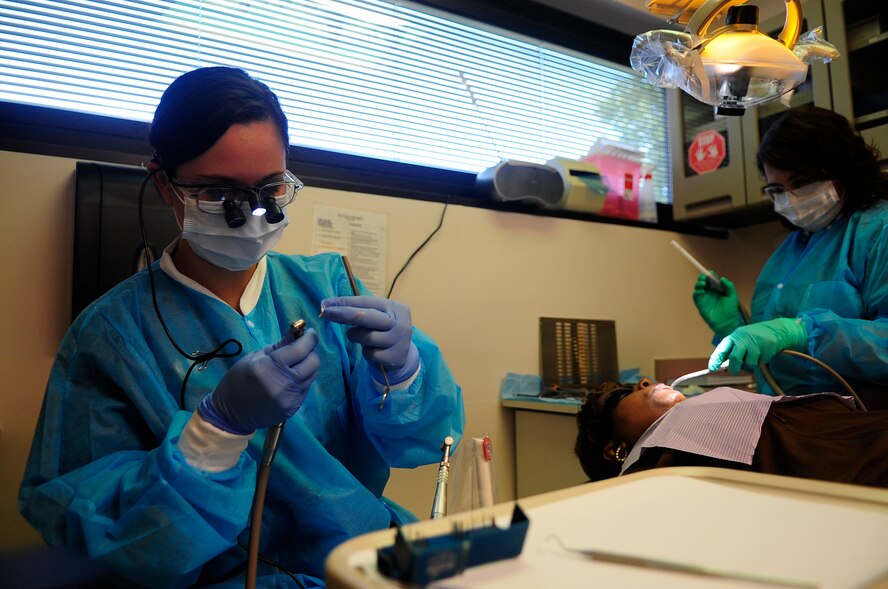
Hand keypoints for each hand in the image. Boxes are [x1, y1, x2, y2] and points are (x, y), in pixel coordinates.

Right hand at [198, 329, 319, 434]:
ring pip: (312, 375)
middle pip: (313, 363)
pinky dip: (302, 380)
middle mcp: (283, 384)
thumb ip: (280, 345)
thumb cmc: (238, 380)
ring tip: (296, 363)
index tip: (310, 333)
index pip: (300, 349)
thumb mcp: (255, 357)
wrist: (230, 413)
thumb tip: (297, 331)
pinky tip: (290, 379)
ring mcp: (290, 398)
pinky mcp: (293, 408)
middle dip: (312, 351)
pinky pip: (305, 388)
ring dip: (308, 365)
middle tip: (304, 347)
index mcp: (269, 367)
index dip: (310, 338)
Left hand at [321, 295, 419, 384]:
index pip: (366, 301)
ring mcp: (400, 341)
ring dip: (357, 337)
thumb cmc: (383, 332)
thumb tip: (328, 305)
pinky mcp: (396, 357)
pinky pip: (372, 354)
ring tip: (357, 337)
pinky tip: (371, 351)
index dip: (345, 302)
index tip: (325, 303)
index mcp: (394, 307)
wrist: (401, 356)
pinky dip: (367, 353)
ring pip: (369, 337)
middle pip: (368, 316)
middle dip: (344, 314)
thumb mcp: (375, 318)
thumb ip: (359, 311)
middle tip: (325, 313)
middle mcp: (400, 322)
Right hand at [692, 273, 742, 339]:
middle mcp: (709, 292)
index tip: (710, 273)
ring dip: (699, 284)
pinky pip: (696, 296)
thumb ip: (729, 286)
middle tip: (705, 277)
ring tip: (703, 283)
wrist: (726, 323)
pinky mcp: (700, 304)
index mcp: (717, 289)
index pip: (711, 279)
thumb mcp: (732, 296)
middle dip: (702, 277)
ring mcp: (704, 298)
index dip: (710, 275)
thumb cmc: (730, 310)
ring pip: (698, 287)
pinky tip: (702, 291)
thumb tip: (722, 278)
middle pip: (703, 281)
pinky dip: (697, 292)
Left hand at [709, 318, 807, 373]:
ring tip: (757, 354)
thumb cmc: (756, 337)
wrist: (778, 329)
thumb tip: (723, 366)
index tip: (712, 368)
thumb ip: (733, 350)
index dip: (716, 359)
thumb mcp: (742, 339)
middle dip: (734, 367)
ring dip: (752, 363)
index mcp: (735, 335)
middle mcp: (743, 338)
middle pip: (735, 358)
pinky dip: (762, 360)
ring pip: (749, 362)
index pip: (722, 348)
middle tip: (734, 371)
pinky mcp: (767, 347)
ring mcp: (755, 342)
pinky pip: (761, 361)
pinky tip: (765, 352)